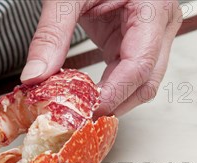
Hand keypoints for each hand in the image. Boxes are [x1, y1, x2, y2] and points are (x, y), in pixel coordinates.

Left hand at [20, 0, 182, 116]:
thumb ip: (51, 34)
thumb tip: (34, 77)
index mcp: (154, 8)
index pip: (139, 66)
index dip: (112, 94)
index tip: (83, 110)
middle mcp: (162, 24)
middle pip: (146, 82)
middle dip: (114, 104)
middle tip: (77, 118)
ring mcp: (154, 34)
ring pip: (141, 83)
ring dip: (112, 100)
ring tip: (78, 109)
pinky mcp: (137, 40)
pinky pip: (128, 74)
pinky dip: (108, 88)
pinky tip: (84, 95)